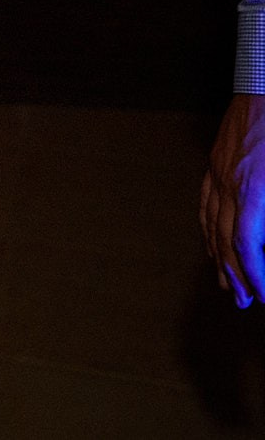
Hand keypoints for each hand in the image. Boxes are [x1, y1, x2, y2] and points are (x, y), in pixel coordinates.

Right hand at [201, 94, 264, 306]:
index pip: (246, 246)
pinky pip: (204, 202)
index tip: (264, 295)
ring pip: (210, 224)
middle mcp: (230, 185)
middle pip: (225, 241)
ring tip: (226, 282)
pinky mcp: (216, 162)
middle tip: (244, 301)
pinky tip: (211, 240)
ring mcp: (218, 172)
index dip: (255, 275)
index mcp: (254, 191)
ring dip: (217, 257)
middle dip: (235, 276)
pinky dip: (206, 227)